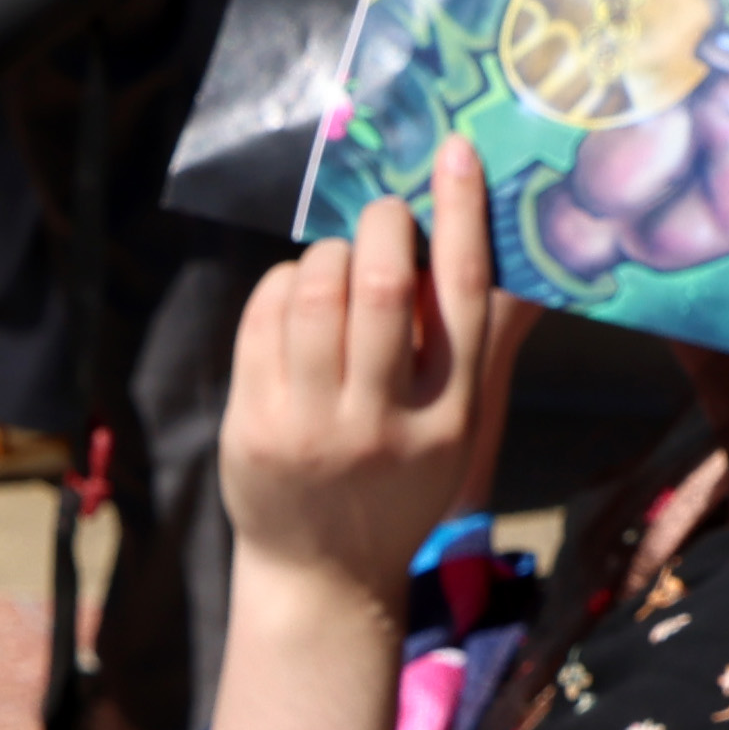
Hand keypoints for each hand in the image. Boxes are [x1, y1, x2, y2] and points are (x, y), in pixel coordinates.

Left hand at [223, 139, 532, 609]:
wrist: (325, 576)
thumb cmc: (399, 484)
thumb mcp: (456, 431)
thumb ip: (466, 348)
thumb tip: (473, 243)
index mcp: (450, 416)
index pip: (463, 295)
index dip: (462, 213)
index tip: (456, 153)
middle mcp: (384, 423)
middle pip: (386, 282)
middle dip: (383, 225)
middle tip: (384, 216)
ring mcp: (313, 426)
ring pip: (317, 289)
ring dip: (327, 254)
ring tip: (337, 266)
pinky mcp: (255, 425)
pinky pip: (264, 317)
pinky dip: (281, 285)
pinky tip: (294, 298)